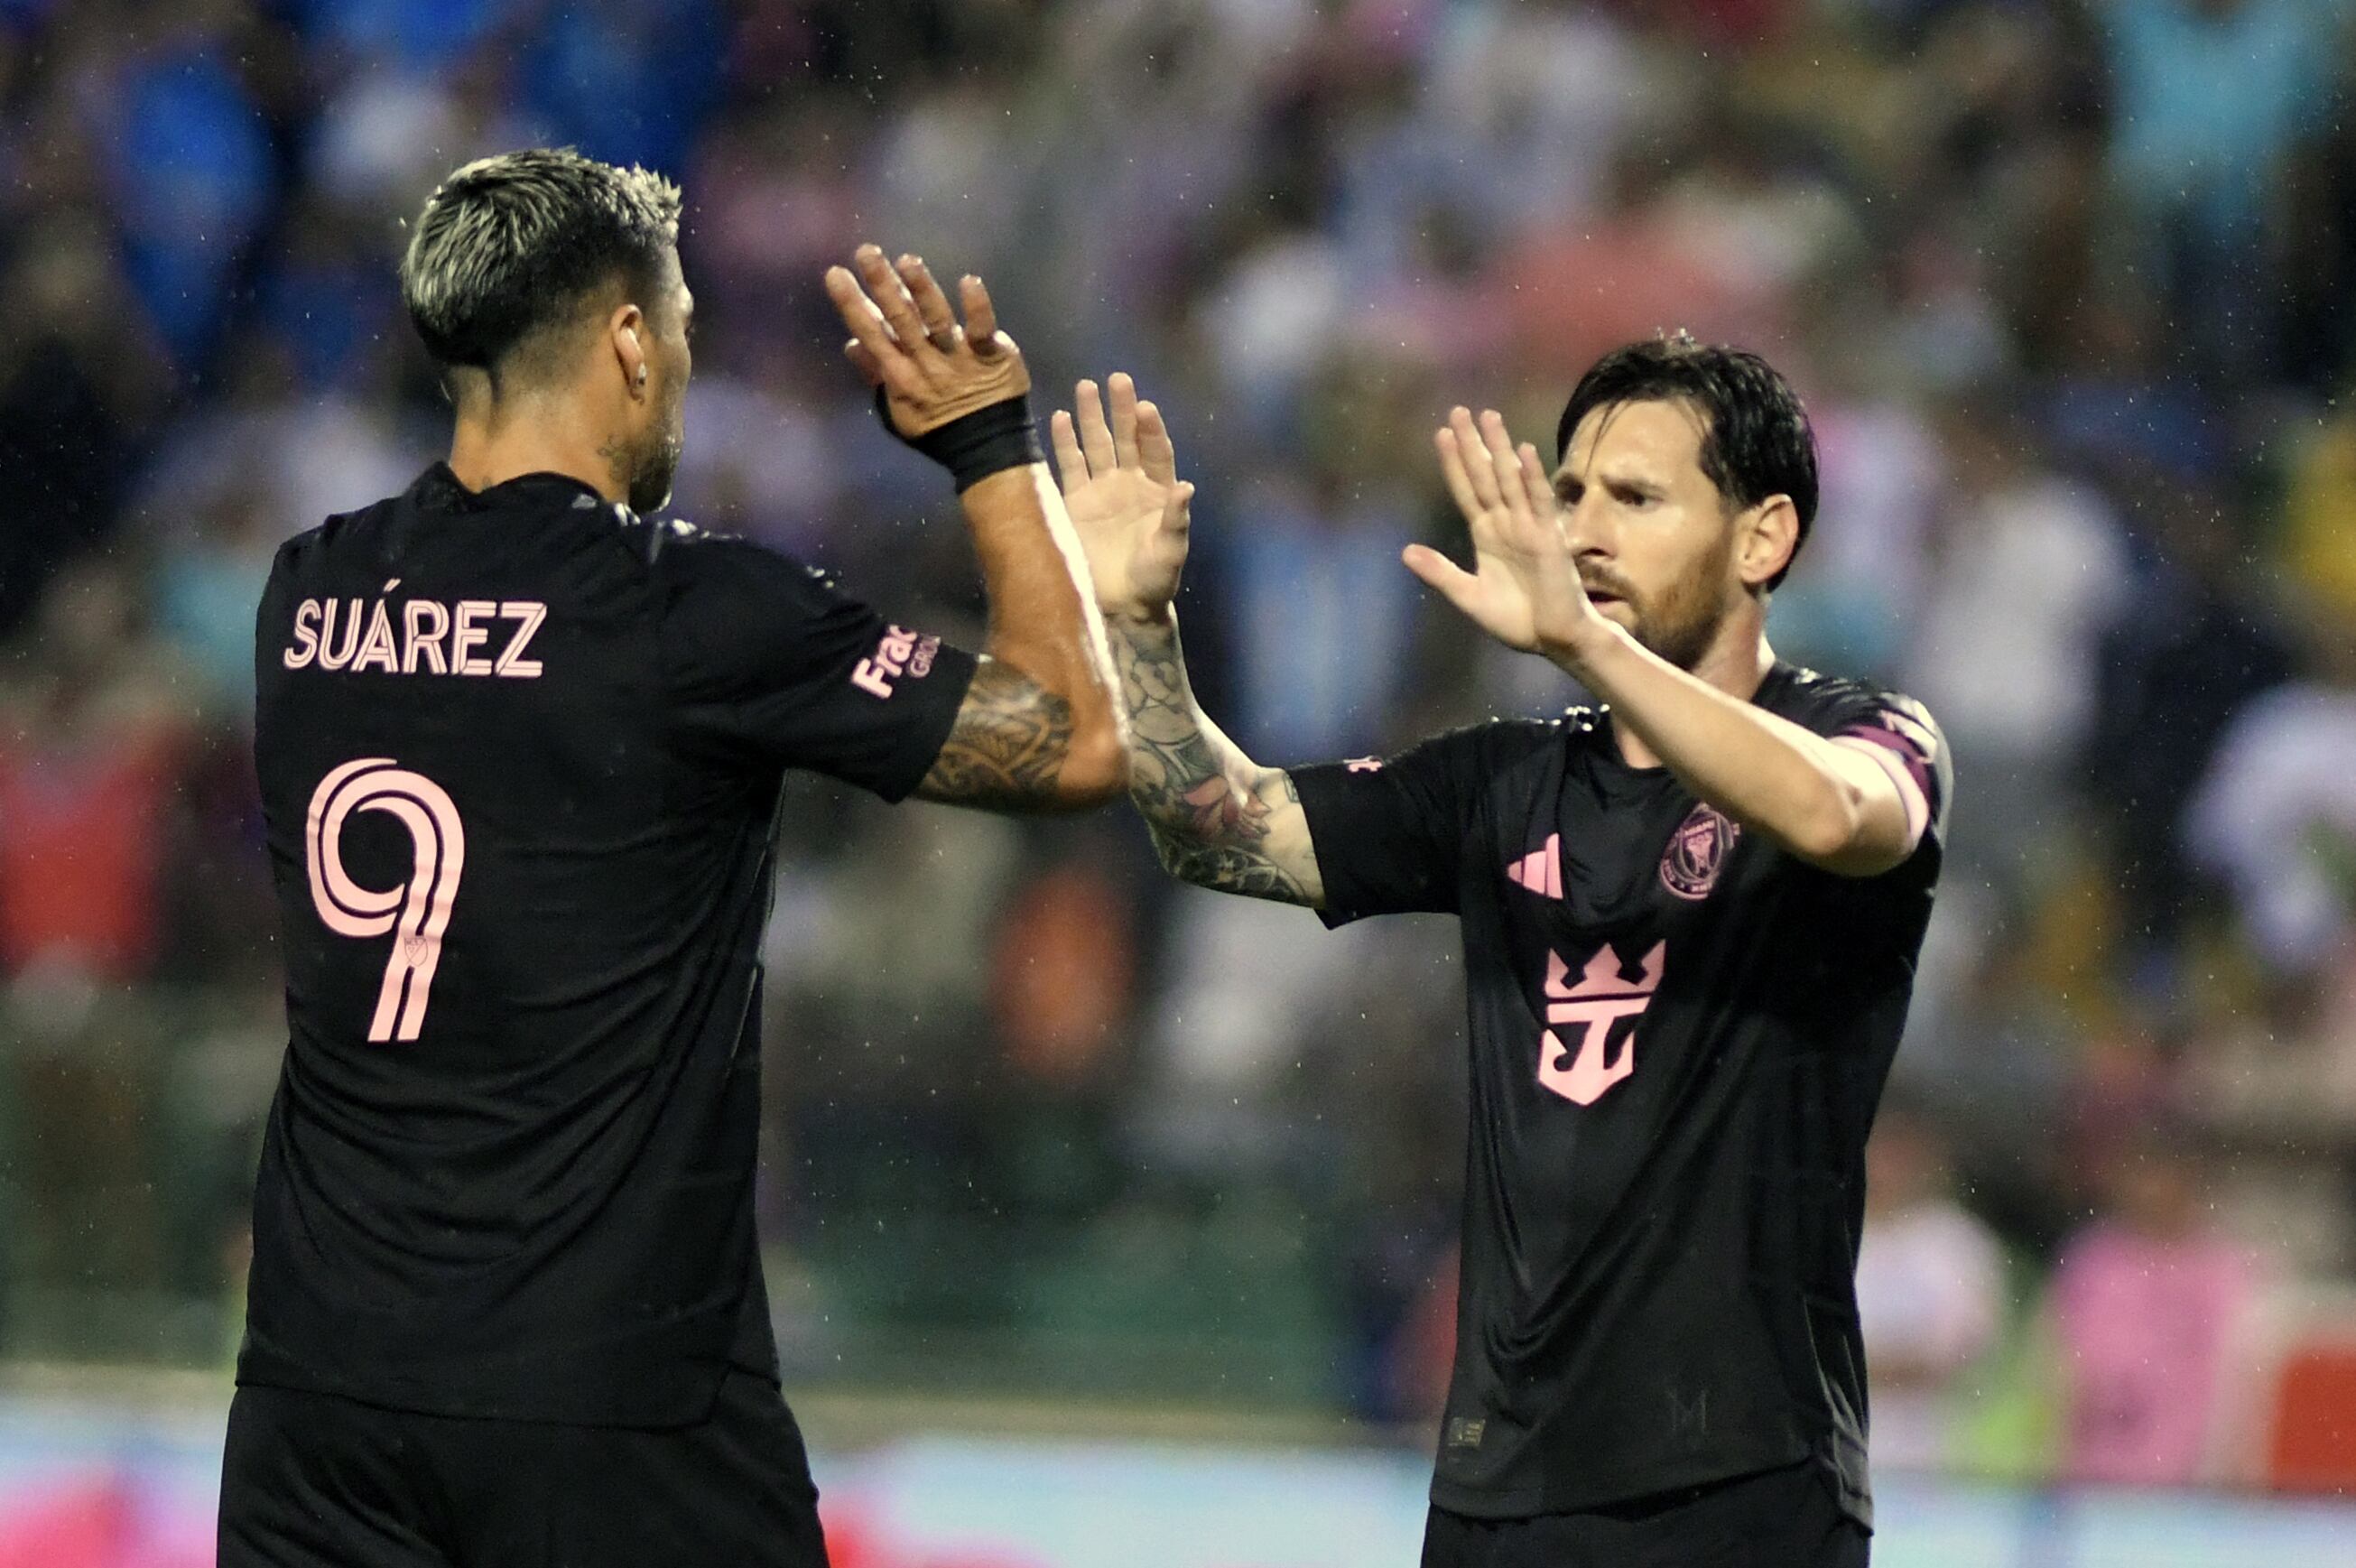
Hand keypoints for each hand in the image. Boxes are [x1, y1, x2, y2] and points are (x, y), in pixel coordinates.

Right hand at [826, 244, 1028, 435]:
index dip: (853, 304)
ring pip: (937, 320)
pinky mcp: (991, 355)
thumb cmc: (938, 427)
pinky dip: (976, 306)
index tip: (835, 273)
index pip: (872, 333)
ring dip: (922, 290)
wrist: (987, 449)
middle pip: (901, 319)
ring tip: (907, 261)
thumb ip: (877, 375)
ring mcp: (959, 358)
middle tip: (866, 252)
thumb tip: (851, 345)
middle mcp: (927, 363)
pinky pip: (982, 328)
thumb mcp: (898, 410)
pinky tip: (967, 280)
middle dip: (883, 286)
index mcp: (900, 375)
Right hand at [1049, 372, 1193, 621]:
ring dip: (1091, 417)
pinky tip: (1058, 418)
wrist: (1122, 606)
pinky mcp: (1075, 503)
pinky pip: (1070, 467)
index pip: (1156, 450)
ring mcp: (1101, 491)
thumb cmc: (1155, 579)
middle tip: (1118, 380)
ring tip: (1086, 386)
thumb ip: (1177, 520)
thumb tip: (1186, 487)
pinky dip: (1064, 444)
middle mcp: (1130, 483)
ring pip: (1096, 445)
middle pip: (1126, 438)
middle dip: (1121, 410)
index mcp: (1158, 490)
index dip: (1150, 429)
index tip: (1145, 407)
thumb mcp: (1172, 552)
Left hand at [1407, 407, 1615, 666]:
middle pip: (1485, 475)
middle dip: (1472, 443)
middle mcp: (1507, 523)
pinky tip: (1523, 452)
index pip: (1466, 490)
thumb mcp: (1469, 596)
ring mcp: (1529, 526)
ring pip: (1510, 479)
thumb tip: (1405, 552)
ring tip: (1488, 416)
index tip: (1441, 434)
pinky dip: (1531, 477)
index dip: (1454, 463)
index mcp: (1487, 534)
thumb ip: (1440, 572)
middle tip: (1458, 411)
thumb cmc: (1517, 620)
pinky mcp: (1549, 537)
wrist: (1554, 640)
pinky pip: (1539, 501)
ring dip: (1499, 448)